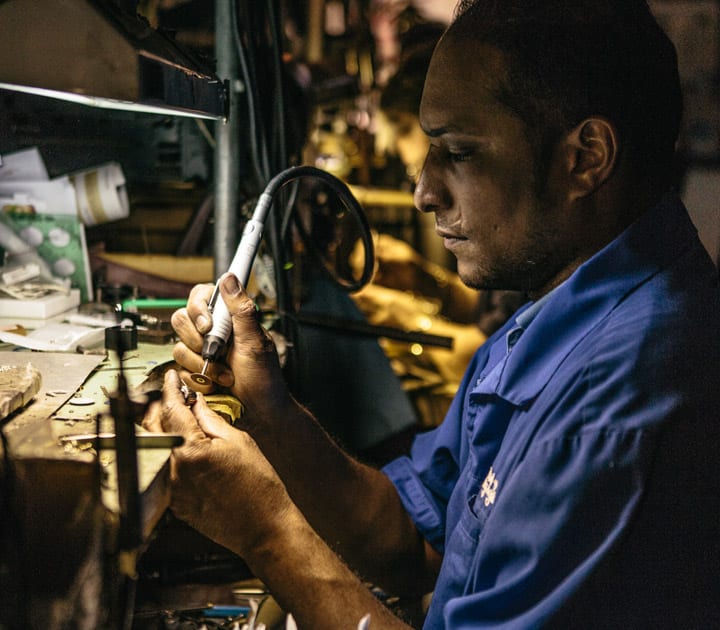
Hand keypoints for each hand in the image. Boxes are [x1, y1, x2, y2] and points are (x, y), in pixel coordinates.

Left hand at [143, 369, 293, 556]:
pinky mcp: (175, 504)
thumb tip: (198, 403)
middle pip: (154, 428)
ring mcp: (172, 489)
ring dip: (163, 431)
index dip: (171, 389)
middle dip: (160, 408)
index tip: (171, 378)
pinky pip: (164, 471)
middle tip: (173, 397)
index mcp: (191, 450)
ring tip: (179, 421)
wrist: (264, 527)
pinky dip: (169, 455)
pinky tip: (186, 450)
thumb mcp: (240, 442)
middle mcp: (174, 470)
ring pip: (156, 450)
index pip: (172, 409)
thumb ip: (213, 420)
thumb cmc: (259, 487)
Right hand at [171, 273, 294, 423]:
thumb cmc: (264, 377)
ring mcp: (200, 351)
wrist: (260, 412)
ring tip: (225, 374)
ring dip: (202, 365)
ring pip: (178, 347)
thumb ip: (242, 310)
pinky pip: (179, 370)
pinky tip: (217, 384)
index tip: (208, 325)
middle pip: (181, 319)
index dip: (198, 307)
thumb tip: (230, 278)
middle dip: (198, 341)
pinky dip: (198, 380)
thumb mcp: (255, 341)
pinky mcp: (193, 371)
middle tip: (218, 352)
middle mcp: (212, 331)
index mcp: (228, 318)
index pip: (200, 295)